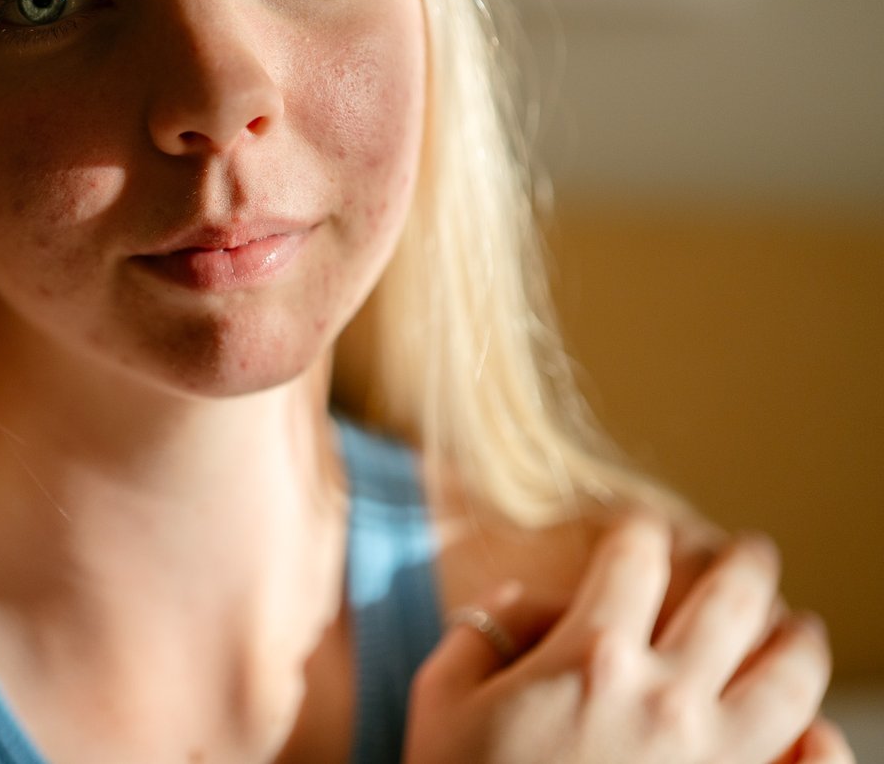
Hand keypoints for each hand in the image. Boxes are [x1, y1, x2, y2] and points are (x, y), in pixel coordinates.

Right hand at [404, 515, 850, 763]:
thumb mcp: (443, 698)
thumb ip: (485, 631)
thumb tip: (534, 602)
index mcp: (590, 657)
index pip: (635, 554)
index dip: (639, 527)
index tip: (642, 529)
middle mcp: (665, 698)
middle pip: (734, 595)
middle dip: (744, 560)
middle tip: (749, 552)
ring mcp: (714, 759)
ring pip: (792, 675)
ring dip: (798, 638)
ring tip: (796, 626)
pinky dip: (825, 743)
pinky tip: (816, 728)